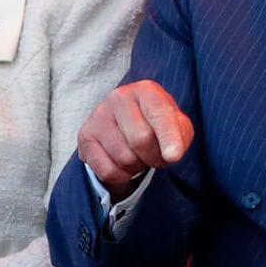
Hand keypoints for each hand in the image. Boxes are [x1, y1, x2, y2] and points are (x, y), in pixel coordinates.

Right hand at [78, 81, 193, 199]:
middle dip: (155, 157)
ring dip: (138, 166)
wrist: (126, 125)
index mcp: (147, 90)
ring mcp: (98, 116)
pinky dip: (121, 176)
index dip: (169, 138)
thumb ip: (180, 136)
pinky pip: (107, 170)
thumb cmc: (158, 125)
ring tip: (138, 155)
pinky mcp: (85, 136)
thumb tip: (171, 154)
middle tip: (157, 156)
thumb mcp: (177, 126)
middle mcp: (119, 97)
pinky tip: (123, 163)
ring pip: (124, 158)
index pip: (160, 115)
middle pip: (141, 140)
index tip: (174, 156)